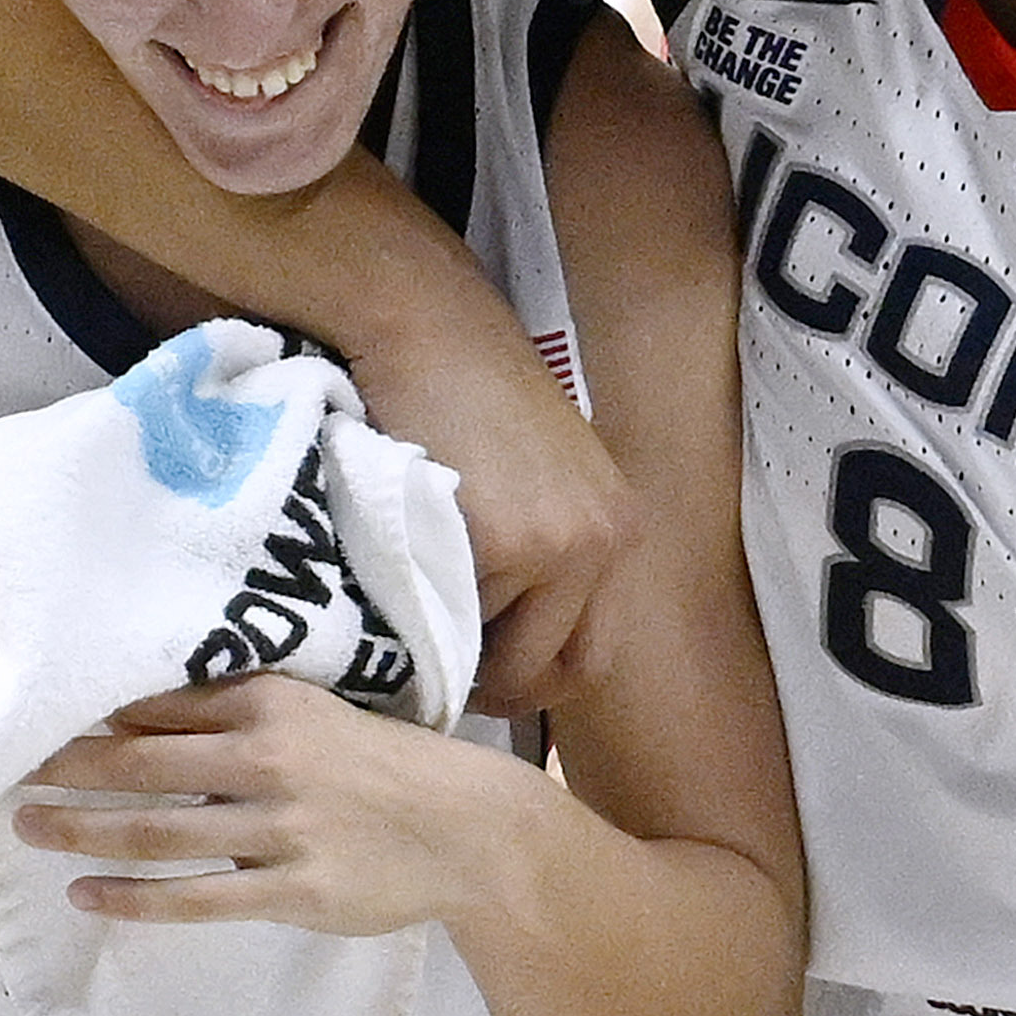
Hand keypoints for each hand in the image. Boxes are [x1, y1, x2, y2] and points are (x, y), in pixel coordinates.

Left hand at [14, 676, 519, 934]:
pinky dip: (132, 897)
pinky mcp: (291, 891)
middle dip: (64, 767)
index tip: (32, 715)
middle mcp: (266, 758)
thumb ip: (240, 716)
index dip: (90, 712)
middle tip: (4, 771)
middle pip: (139, 762)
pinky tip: (87, 893)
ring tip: (27, 827)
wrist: (469, 831)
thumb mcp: (316, 717)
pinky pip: (194, 898)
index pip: (160, 702)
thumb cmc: (384, 769)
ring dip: (80, 828)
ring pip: (154, 830)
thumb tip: (142, 719)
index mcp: (270, 703)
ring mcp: (279, 828)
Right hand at [344, 326, 628, 715]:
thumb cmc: (469, 393)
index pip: (591, 658)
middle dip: (496, 690)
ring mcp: (555, 546)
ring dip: (451, 638)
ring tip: (414, 594)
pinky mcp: (500, 542)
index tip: (482, 678)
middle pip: (553, 674)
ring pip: (494, 651)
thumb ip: (545, 557)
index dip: (532, 682)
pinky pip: (451, 614)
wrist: (429, 325)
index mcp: (619, 532)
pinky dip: (419, 603)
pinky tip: (397, 560)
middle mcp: (602, 544)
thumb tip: (506, 646)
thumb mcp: (541, 479)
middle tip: (442, 674)